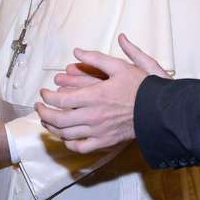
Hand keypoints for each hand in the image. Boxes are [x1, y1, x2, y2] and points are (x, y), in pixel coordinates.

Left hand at [36, 34, 169, 153]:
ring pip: (66, 134)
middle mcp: (93, 116)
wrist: (160, 111)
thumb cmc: (141, 88)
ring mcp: (98, 131)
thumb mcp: (120, 66)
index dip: (46, 97)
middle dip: (43, 113)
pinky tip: (65, 137)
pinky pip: (81, 147)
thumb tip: (77, 51)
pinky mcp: (105, 142)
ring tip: (46, 121)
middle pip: (58, 119)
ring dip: (52, 128)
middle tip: (38, 107)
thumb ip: (96, 58)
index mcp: (94, 96)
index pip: (60, 100)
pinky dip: (69, 144)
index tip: (43, 92)